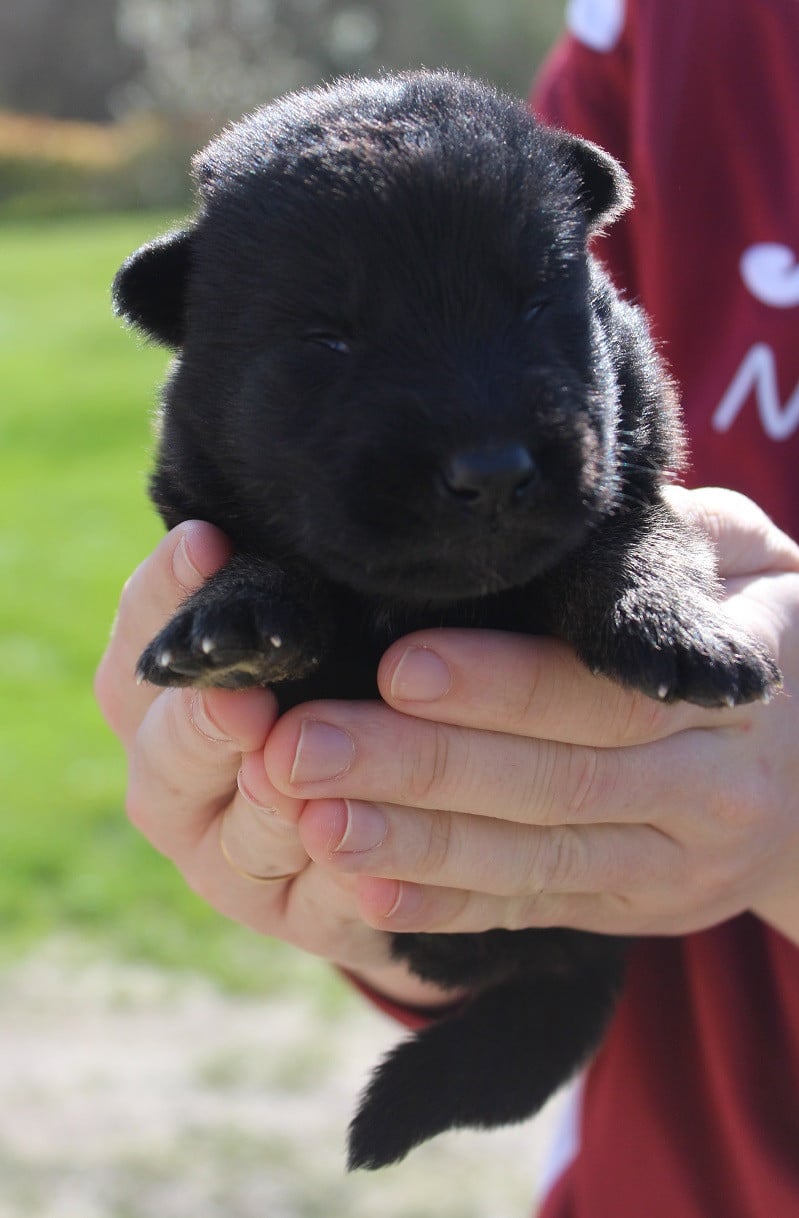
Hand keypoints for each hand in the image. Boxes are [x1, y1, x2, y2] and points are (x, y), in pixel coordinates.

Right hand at [94, 521, 454, 1005]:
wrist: (388, 813)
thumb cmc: (332, 687)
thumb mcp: (307, 634)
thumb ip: (273, 597)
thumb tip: (244, 527)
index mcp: (162, 705)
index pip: (144, 639)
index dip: (166, 595)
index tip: (209, 546)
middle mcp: (180, 787)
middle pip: (168, 756)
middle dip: (203, 727)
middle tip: (241, 702)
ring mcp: (234, 862)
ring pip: (242, 842)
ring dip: (270, 815)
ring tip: (299, 790)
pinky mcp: (302, 919)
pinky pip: (321, 910)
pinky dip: (346, 891)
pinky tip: (372, 873)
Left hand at [247, 488, 798, 945]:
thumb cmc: (763, 631)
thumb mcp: (753, 565)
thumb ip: (677, 545)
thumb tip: (577, 527)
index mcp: (730, 690)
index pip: (606, 694)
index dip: (504, 686)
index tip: (398, 666)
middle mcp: (708, 790)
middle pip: (554, 784)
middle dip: (421, 769)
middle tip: (302, 749)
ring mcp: (671, 864)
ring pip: (534, 862)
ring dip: (416, 848)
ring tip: (313, 824)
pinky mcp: (631, 908)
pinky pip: (535, 912)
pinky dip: (448, 910)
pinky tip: (364, 894)